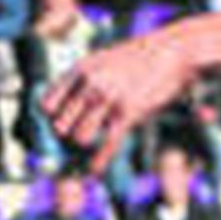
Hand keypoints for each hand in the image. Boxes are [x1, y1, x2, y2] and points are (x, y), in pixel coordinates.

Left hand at [44, 32, 195, 173]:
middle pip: (61, 125)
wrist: (173, 50)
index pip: (47, 105)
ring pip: (81, 137)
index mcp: (80, 69)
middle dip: (68, 133)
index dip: (52, 118)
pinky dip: (100, 160)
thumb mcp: (104, 60)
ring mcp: (109, 98)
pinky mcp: (129, 112)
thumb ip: (85, 79)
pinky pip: (108, 144)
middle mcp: (90, 84)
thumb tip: (71, 105)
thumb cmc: (140, 57)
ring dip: (87, 142)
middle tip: (79, 134)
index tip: (61, 122)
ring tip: (94, 139)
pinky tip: (95, 169)